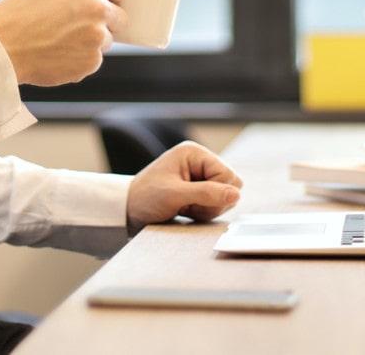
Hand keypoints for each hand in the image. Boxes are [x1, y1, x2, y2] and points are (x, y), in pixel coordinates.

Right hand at [0, 0, 128, 86]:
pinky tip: (55, 55)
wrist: (1, 47)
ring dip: (89, 43)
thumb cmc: (17, 14)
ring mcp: (97, 36)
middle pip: (120, 17)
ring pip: (105, 41)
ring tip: (58, 42)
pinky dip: (78, 61)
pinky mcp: (91, 61)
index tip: (111, 2)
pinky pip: (92, 60)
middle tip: (83, 27)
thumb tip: (100, 0)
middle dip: (106, 22)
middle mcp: (98, 7)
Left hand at [126, 143, 242, 234]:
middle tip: (189, 205)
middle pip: (230, 185)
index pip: (228, 174)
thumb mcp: (174, 195)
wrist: (128, 209)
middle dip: (214, 201)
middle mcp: (199, 161)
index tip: (194, 200)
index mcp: (194, 153)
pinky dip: (204, 212)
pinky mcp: (198, 189)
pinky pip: (216, 203)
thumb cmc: (146, 197)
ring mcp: (200, 175)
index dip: (217, 192)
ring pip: (225, 196)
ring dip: (208, 208)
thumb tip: (236, 194)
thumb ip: (206, 193)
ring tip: (185, 208)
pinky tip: (187, 211)